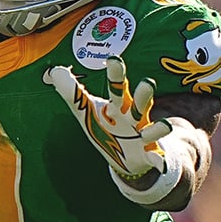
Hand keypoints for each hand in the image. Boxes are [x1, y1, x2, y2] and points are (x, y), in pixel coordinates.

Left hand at [45, 55, 170, 181]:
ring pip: (152, 129)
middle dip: (143, 95)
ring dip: (158, 128)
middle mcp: (134, 117)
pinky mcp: (149, 154)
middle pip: (139, 104)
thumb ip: (72, 92)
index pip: (116, 87)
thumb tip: (55, 71)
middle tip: (147, 83)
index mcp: (118, 105)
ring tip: (166, 125)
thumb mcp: (86, 110)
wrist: (125, 155)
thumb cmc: (105, 125)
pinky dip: (159, 160)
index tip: (113, 60)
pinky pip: (156, 158)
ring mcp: (144, 136)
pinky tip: (159, 161)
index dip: (115, 75)